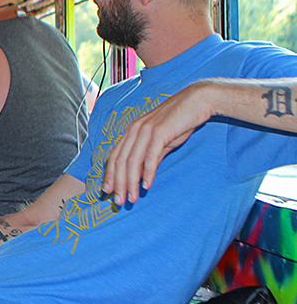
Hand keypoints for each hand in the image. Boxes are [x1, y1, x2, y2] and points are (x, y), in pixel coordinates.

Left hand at [101, 81, 213, 205]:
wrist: (196, 101)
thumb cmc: (179, 121)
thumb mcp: (161, 141)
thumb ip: (151, 155)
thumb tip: (143, 175)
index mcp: (131, 131)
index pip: (115, 156)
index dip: (110, 175)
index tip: (107, 191)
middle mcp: (134, 130)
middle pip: (121, 161)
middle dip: (118, 184)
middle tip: (118, 202)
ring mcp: (146, 130)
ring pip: (132, 160)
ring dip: (131, 182)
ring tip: (131, 198)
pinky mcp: (160, 132)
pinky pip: (150, 156)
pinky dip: (147, 172)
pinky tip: (146, 185)